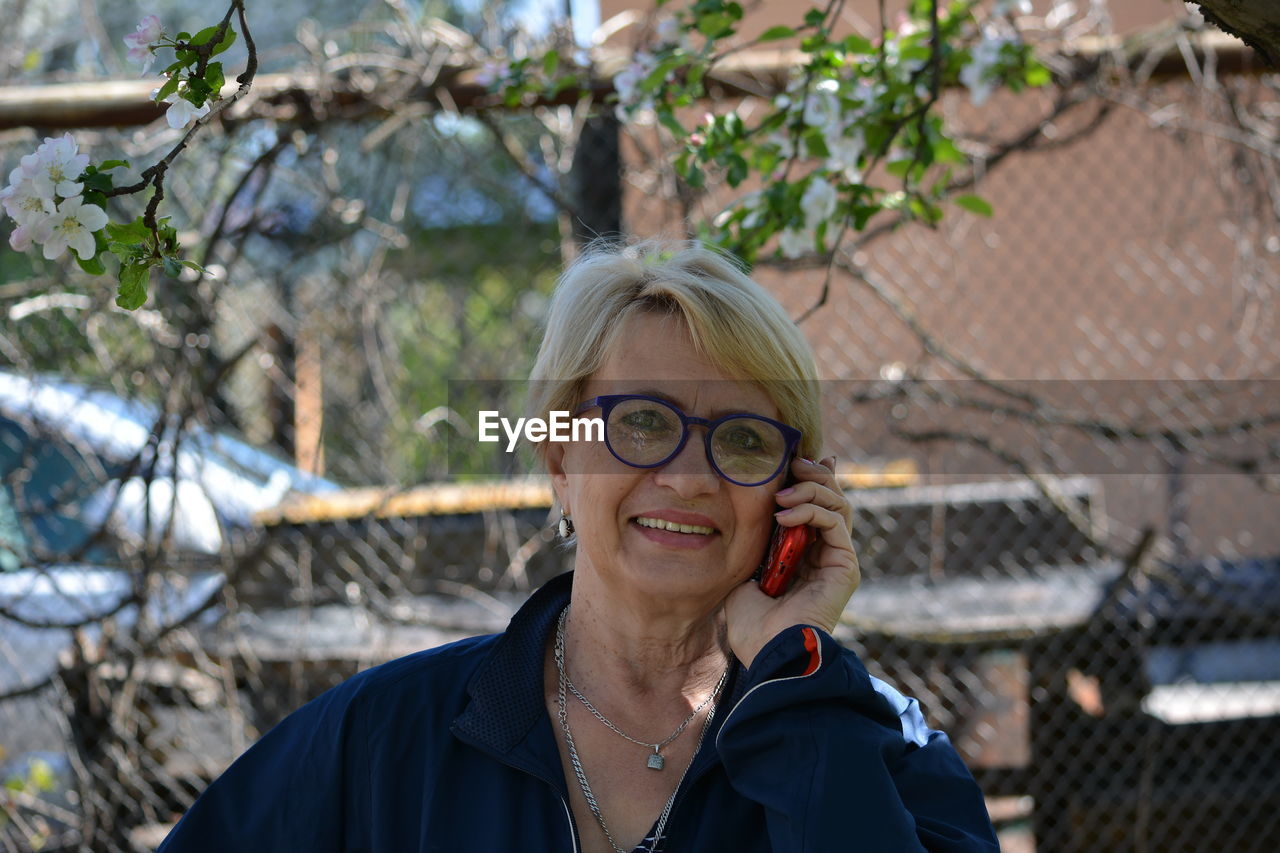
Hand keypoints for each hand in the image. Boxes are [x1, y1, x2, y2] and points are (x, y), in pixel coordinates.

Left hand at [724, 456, 859, 668]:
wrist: (769, 652)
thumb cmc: (752, 623)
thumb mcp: (745, 572)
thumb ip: (755, 543)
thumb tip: (756, 513)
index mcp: (805, 554)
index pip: (816, 506)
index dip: (811, 478)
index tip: (793, 458)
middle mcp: (826, 554)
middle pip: (833, 499)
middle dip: (814, 475)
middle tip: (792, 464)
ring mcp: (838, 560)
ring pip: (838, 504)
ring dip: (811, 489)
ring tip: (782, 492)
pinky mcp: (846, 567)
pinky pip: (835, 522)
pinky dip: (811, 511)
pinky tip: (784, 515)